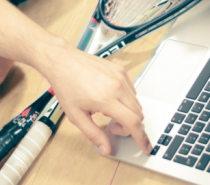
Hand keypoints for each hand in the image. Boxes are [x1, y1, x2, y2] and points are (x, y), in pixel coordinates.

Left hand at [38, 38, 151, 155]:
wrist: (64, 61)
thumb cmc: (67, 85)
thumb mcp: (76, 115)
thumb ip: (93, 134)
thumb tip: (106, 148)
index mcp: (106, 99)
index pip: (133, 122)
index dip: (141, 137)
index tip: (145, 145)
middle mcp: (117, 86)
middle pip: (138, 113)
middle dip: (130, 126)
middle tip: (112, 126)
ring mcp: (120, 76)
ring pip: (136, 102)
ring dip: (128, 111)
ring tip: (108, 109)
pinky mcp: (121, 69)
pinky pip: (132, 89)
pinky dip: (126, 98)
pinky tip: (110, 96)